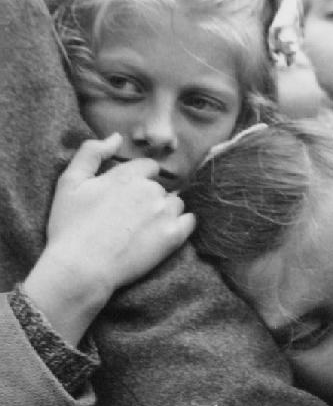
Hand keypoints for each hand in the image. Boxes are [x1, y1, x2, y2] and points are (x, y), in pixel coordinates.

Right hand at [22, 135, 194, 343]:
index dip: (138, 181)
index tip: (126, 198)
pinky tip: (163, 235)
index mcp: (127, 174)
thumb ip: (91, 152)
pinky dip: (181, 225)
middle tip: (129, 219)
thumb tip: (116, 137)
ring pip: (176, 204)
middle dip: (149, 198)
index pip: (149, 167)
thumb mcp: (69, 181)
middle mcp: (150, 189)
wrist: (81, 267)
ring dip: (165, 212)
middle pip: (161, 187)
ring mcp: (164, 212)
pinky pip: (190, 222)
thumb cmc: (70, 226)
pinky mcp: (173, 236)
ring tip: (144, 230)